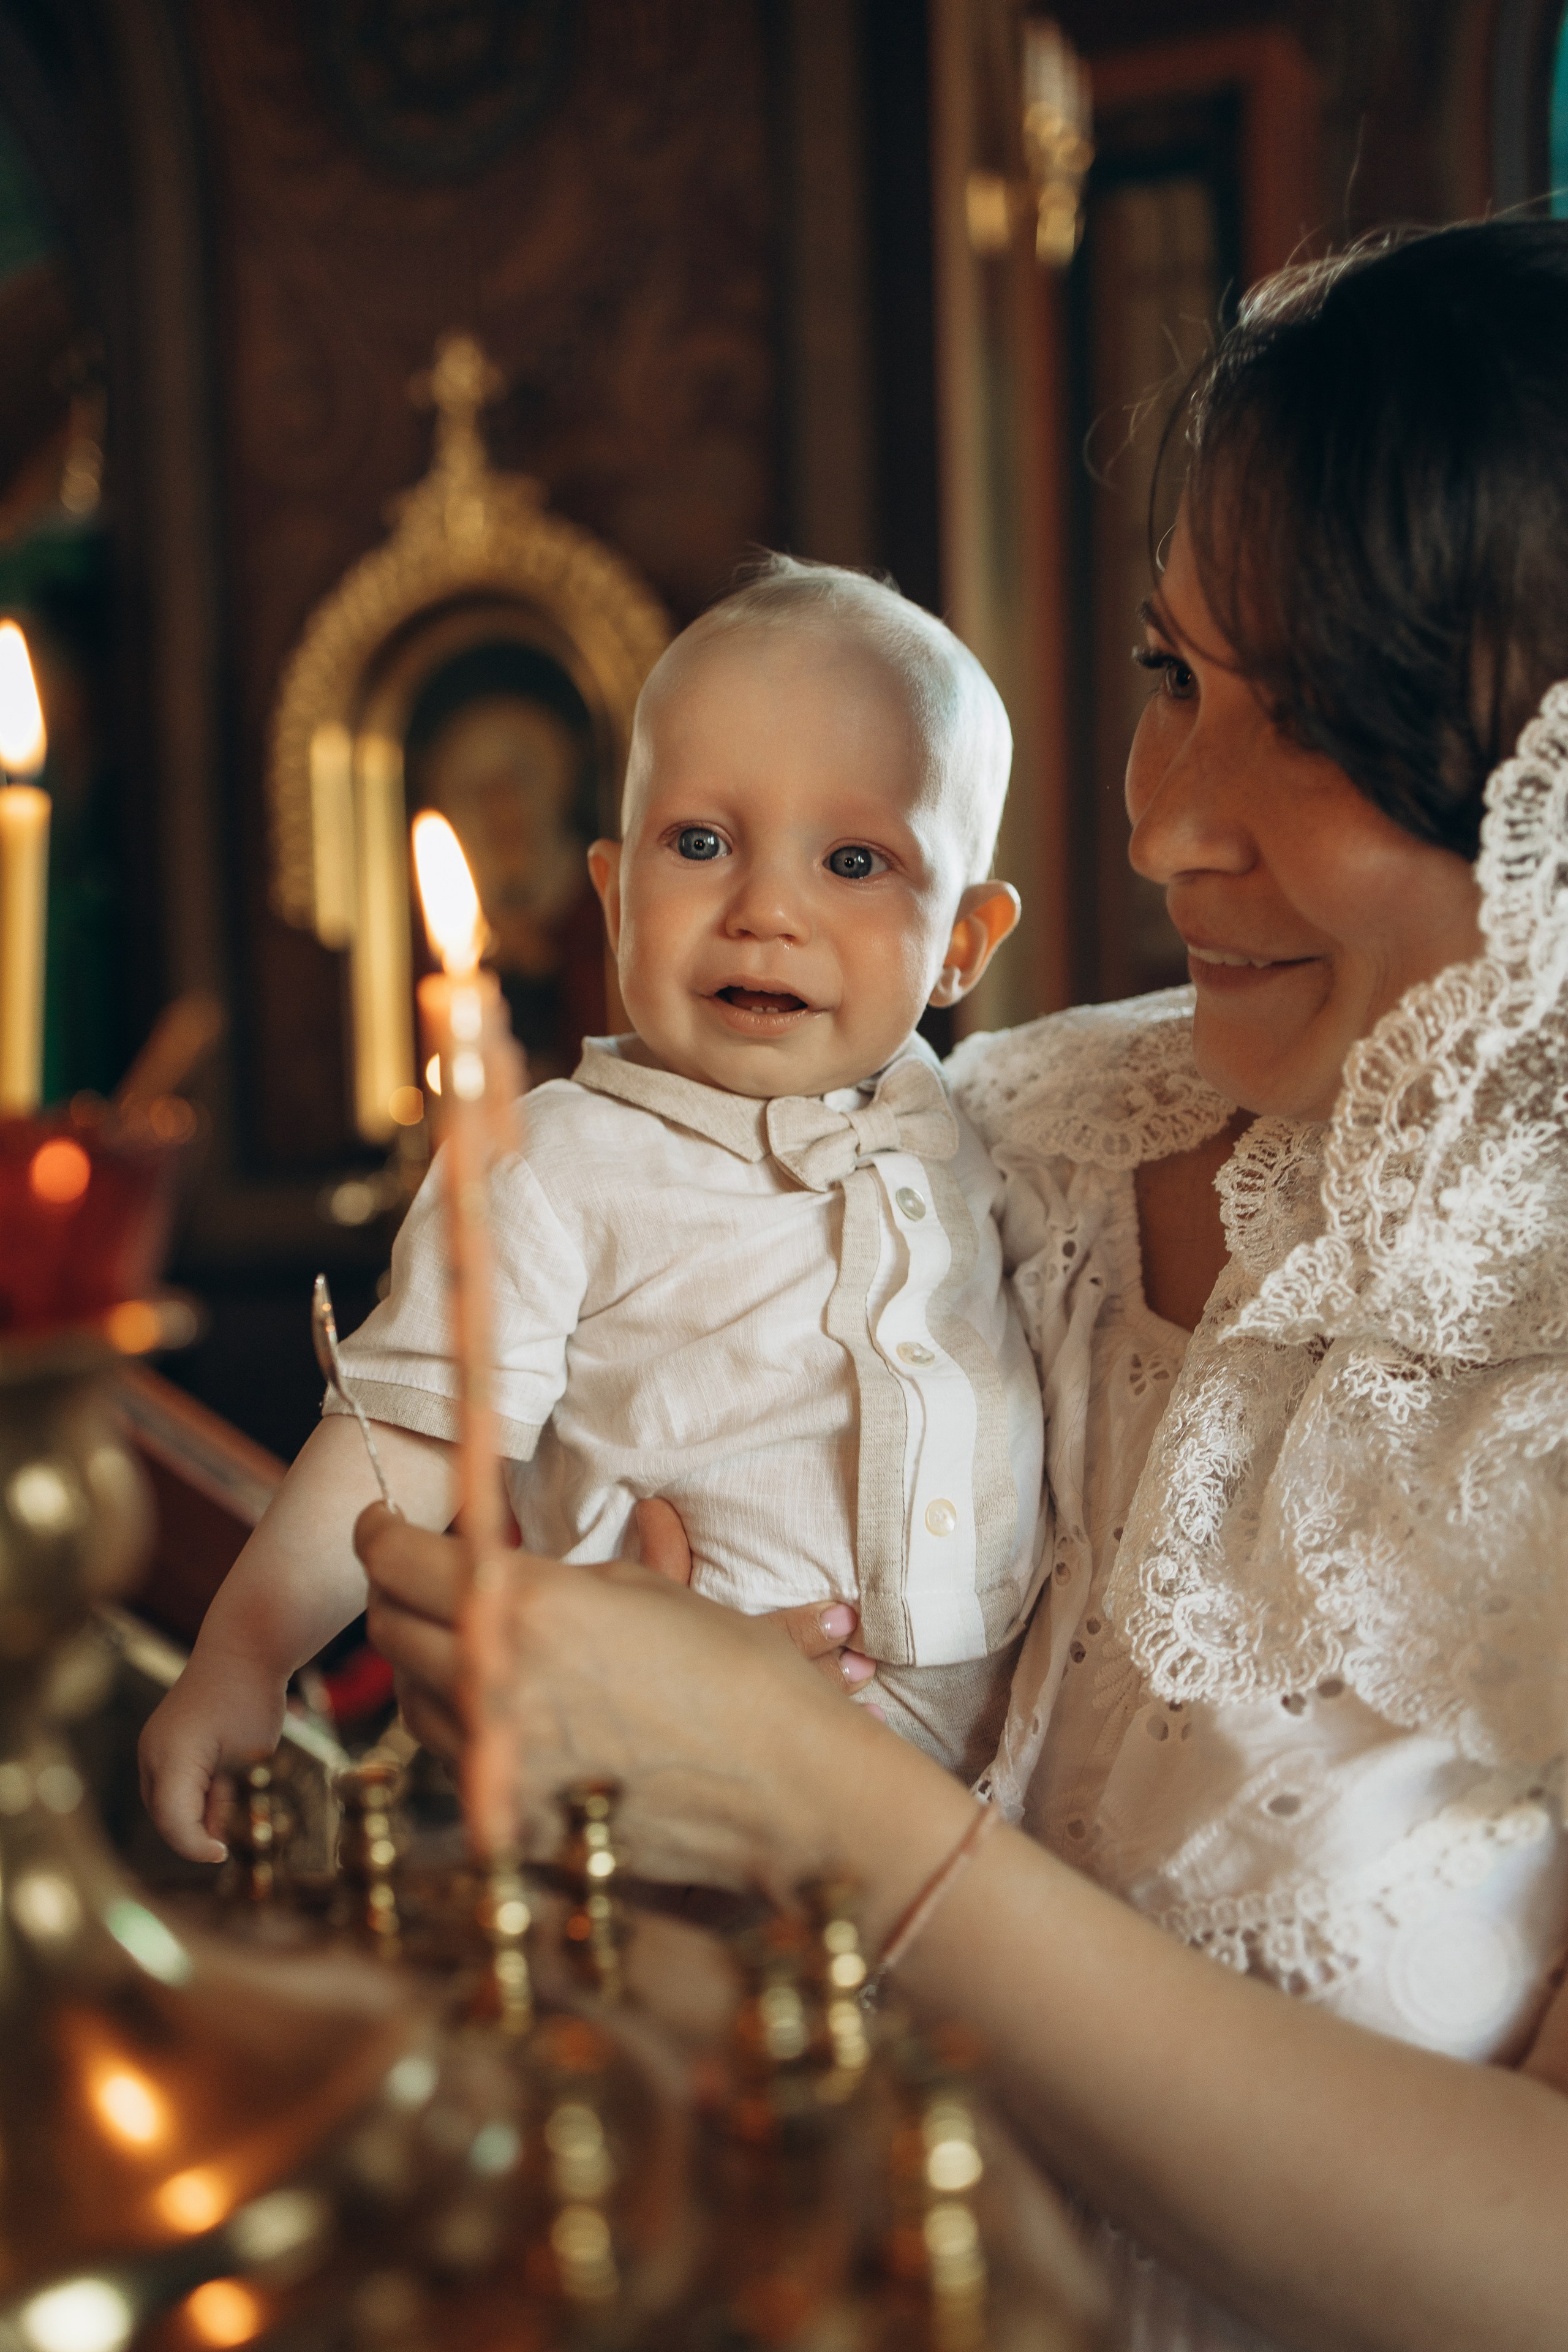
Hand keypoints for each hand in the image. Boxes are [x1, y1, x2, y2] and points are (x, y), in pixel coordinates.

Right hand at [138, 1652, 288, 1863]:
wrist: (243, 1648)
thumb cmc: (251, 1699)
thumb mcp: (246, 1759)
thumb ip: (225, 1802)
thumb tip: (210, 1838)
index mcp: (173, 1757)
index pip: (173, 1822)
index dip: (196, 1847)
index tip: (222, 1854)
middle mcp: (152, 1752)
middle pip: (163, 1815)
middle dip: (192, 1833)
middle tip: (228, 1838)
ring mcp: (152, 1744)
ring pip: (163, 1801)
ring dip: (190, 1814)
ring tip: (228, 1806)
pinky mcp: (159, 1740)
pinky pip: (167, 1781)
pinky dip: (189, 1794)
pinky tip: (220, 1786)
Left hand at [356, 1507, 904, 1897]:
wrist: (788, 1792)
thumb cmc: (739, 1679)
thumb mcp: (651, 1594)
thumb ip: (566, 1571)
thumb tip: (520, 1541)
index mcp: (531, 1605)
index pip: (400, 1561)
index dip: (379, 1535)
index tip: (380, 1525)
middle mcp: (496, 1680)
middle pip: (389, 1627)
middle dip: (396, 1594)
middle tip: (420, 1577)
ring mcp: (497, 1759)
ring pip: (410, 1698)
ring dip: (424, 1663)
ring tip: (468, 1643)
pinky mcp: (510, 1819)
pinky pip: (451, 1761)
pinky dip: (459, 1728)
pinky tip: (502, 1710)